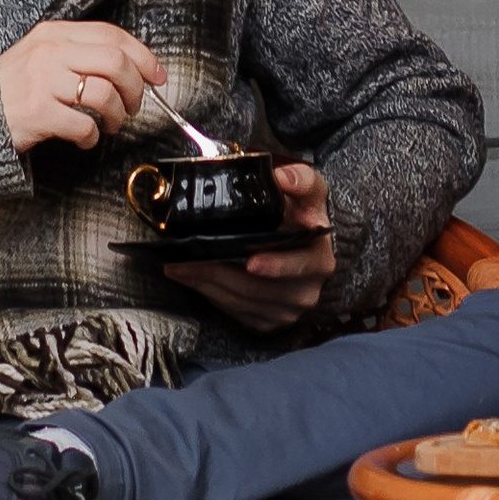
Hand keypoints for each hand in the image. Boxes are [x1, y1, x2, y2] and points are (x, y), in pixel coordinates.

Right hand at [0, 21, 166, 151]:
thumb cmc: (18, 87)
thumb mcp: (44, 55)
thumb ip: (82, 53)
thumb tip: (135, 67)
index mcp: (56, 33)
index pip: (112, 36)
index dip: (143, 56)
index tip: (157, 76)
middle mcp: (50, 52)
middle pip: (115, 63)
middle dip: (135, 88)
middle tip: (133, 106)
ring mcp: (43, 81)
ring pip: (104, 95)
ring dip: (117, 116)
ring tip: (110, 125)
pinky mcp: (38, 112)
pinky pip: (84, 125)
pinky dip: (93, 137)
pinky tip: (85, 139)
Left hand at [163, 166, 336, 329]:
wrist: (307, 246)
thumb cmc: (303, 217)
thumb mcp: (311, 192)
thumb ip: (302, 179)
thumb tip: (283, 178)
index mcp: (319, 260)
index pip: (300, 266)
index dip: (276, 266)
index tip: (251, 262)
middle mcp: (306, 290)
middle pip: (258, 288)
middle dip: (218, 274)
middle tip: (186, 262)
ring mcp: (287, 309)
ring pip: (241, 301)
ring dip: (206, 284)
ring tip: (178, 266)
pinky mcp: (268, 321)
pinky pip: (235, 312)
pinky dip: (210, 294)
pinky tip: (192, 278)